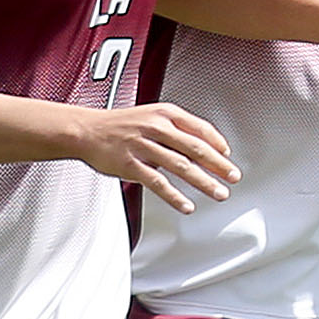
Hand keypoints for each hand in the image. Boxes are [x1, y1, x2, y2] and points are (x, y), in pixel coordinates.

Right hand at [77, 102, 238, 213]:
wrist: (86, 130)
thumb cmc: (121, 125)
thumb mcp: (151, 116)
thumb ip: (177, 129)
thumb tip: (205, 146)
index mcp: (164, 114)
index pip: (199, 128)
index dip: (217, 143)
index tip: (228, 156)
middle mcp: (155, 127)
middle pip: (195, 148)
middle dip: (218, 165)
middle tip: (233, 177)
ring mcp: (142, 146)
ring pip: (180, 166)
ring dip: (203, 182)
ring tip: (218, 193)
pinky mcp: (130, 165)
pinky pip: (157, 183)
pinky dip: (174, 196)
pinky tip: (186, 205)